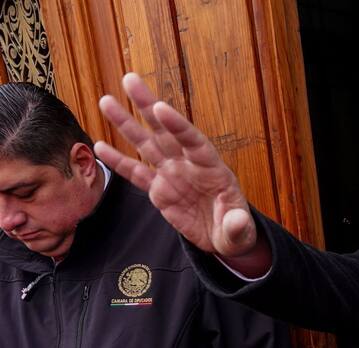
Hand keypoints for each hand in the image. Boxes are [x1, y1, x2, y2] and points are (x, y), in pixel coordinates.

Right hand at [95, 73, 259, 261]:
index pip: (194, 142)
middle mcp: (190, 166)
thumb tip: (237, 221)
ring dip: (127, 124)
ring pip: (147, 145)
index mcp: (213, 170)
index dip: (177, 125)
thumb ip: (238, 226)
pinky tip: (100, 146)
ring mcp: (172, 175)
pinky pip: (136, 173)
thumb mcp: (240, 233)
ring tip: (106, 101)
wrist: (224, 240)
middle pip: (167, 132)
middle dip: (149, 106)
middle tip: (130, 79)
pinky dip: (119, 161)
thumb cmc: (236, 232)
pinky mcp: (159, 190)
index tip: (161, 108)